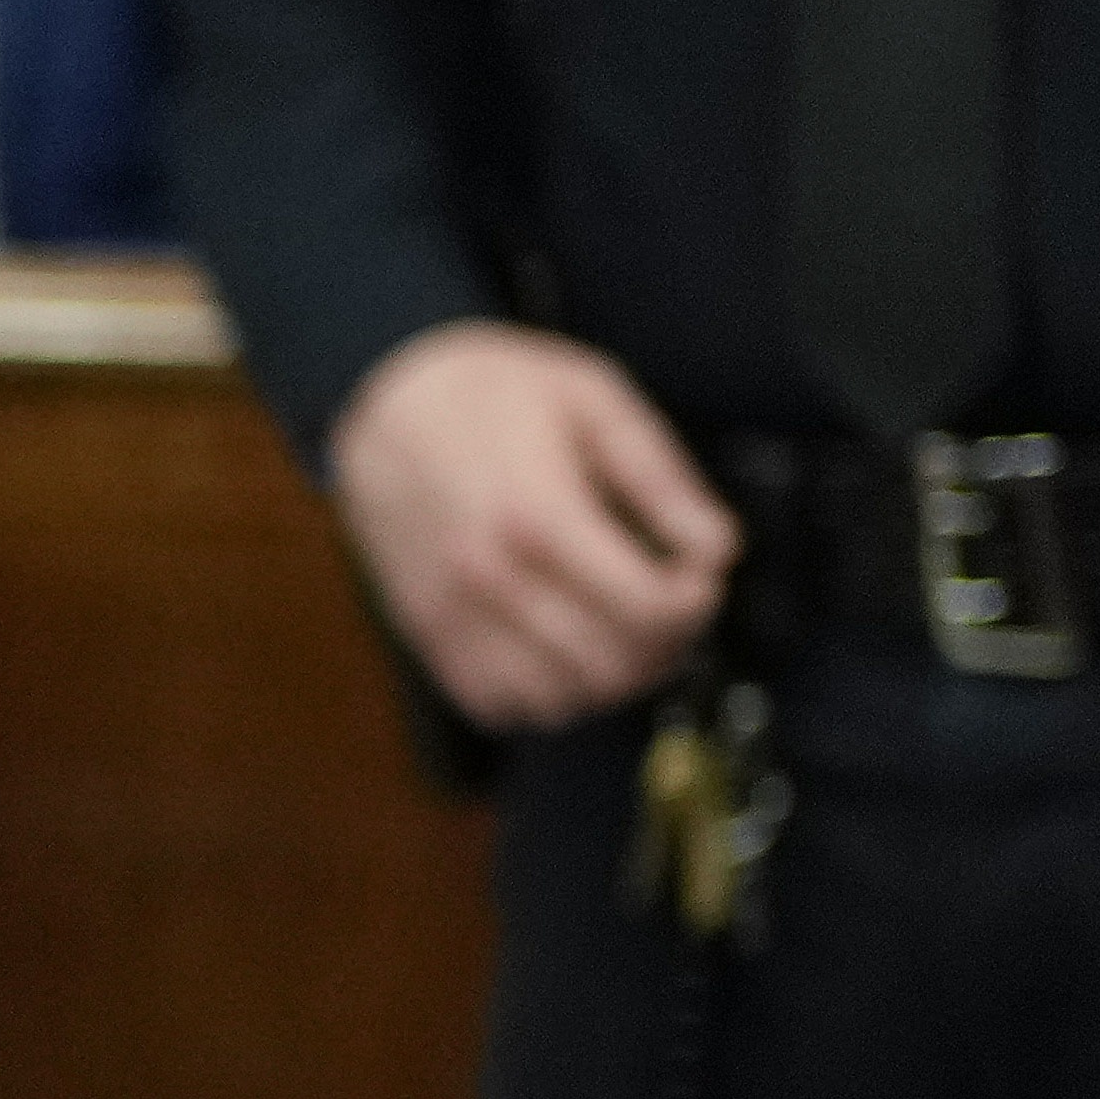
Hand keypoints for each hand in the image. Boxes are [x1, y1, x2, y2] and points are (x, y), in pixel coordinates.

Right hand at [326, 319, 739, 731]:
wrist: (384, 402)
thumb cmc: (487, 391)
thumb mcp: (591, 397)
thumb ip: (660, 476)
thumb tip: (715, 545)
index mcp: (538, 512)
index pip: (646, 609)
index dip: (696, 604)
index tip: (699, 576)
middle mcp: (490, 576)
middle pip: (611, 665)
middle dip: (664, 645)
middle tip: (671, 605)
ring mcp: (454, 614)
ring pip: (559, 702)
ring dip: (608, 678)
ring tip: (622, 631)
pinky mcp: (429, 634)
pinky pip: (499, 706)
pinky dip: (544, 695)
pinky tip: (563, 650)